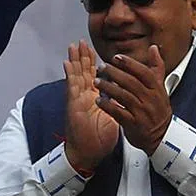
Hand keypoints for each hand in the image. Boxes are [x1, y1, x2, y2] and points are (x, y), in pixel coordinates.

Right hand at [63, 40, 119, 172]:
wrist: (89, 153)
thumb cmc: (99, 139)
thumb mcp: (114, 119)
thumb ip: (118, 106)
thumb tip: (128, 99)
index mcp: (94, 99)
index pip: (94, 77)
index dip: (94, 64)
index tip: (95, 52)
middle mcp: (84, 97)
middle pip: (83, 73)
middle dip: (83, 57)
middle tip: (82, 42)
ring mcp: (78, 100)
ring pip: (76, 76)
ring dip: (74, 60)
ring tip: (73, 46)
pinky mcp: (73, 105)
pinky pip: (71, 87)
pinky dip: (69, 74)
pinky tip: (67, 63)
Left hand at [94, 45, 171, 153]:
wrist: (161, 136)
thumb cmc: (158, 109)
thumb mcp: (161, 87)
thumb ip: (156, 67)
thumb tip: (154, 48)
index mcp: (157, 89)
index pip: (145, 73)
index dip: (130, 64)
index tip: (116, 57)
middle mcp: (151, 99)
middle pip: (132, 83)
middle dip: (114, 73)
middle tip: (100, 67)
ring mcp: (143, 112)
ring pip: (124, 96)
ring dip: (108, 87)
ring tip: (96, 81)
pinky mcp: (134, 124)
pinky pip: (119, 113)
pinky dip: (108, 106)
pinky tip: (98, 100)